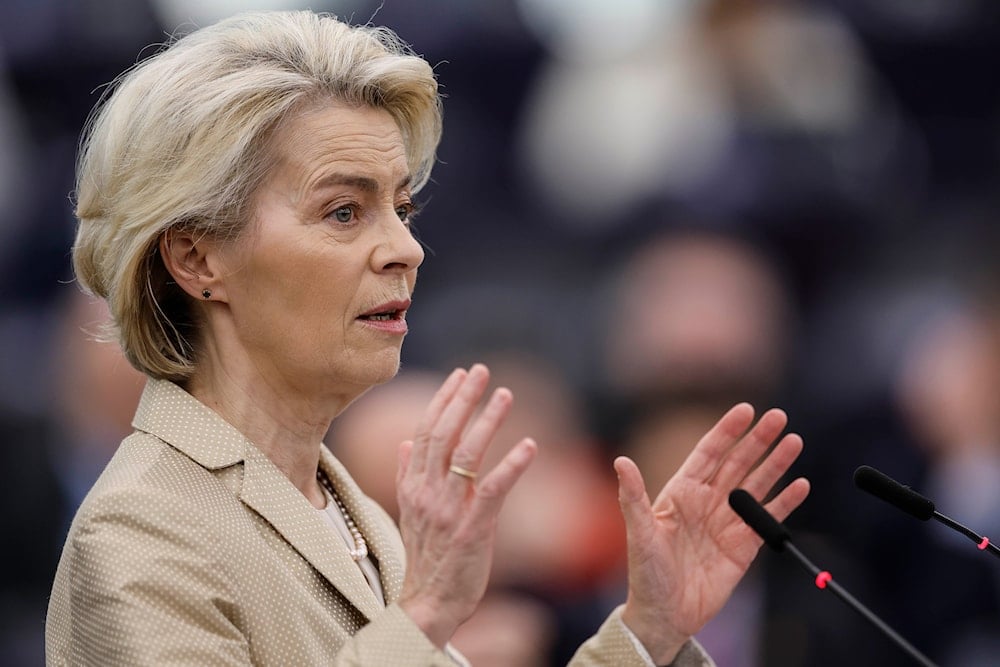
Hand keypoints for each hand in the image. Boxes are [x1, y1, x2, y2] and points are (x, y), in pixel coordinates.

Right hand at [395, 364, 536, 647]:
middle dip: (463, 398)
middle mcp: (427, 492)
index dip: (444, 399)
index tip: (460, 374)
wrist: (428, 603)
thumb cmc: (426, 556)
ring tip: (505, 394)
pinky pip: (494, 490)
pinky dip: (512, 465)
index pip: (425, 430)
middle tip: (481, 370)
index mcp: (412, 485)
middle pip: (443, 434)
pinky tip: (530, 445)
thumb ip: (406, 475)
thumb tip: (404, 442)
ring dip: (487, 420)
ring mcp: (448, 509)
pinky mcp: (472, 528)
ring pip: (466, 454)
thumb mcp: (409, 512)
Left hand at [616, 403, 809, 663]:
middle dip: (758, 440)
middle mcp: (707, 501)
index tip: (746, 410)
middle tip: (780, 417)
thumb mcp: (639, 534)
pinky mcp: (744, 546)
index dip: (727, 431)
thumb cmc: (646, 574)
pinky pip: (768, 519)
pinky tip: (800, 485)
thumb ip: (634, 498)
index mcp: (681, 492)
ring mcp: (727, 522)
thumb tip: (621, 462)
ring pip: (757, 485)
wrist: (665, 615)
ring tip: (794, 442)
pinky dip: (785, 502)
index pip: (708, 453)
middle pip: (738, 463)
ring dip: (776, 464)